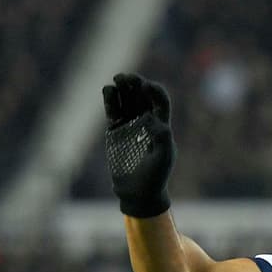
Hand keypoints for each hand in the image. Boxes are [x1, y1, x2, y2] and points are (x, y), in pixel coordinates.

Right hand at [102, 72, 174, 218]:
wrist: (137, 193)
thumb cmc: (155, 177)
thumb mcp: (163, 157)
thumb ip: (161, 137)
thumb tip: (150, 118)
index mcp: (161, 126)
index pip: (160, 101)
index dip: (154, 91)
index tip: (145, 87)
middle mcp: (146, 122)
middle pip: (141, 95)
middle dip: (135, 83)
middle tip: (126, 77)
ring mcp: (129, 124)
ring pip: (126, 99)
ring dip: (122, 88)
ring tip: (117, 80)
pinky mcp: (115, 130)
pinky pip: (112, 109)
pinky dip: (110, 98)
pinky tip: (108, 90)